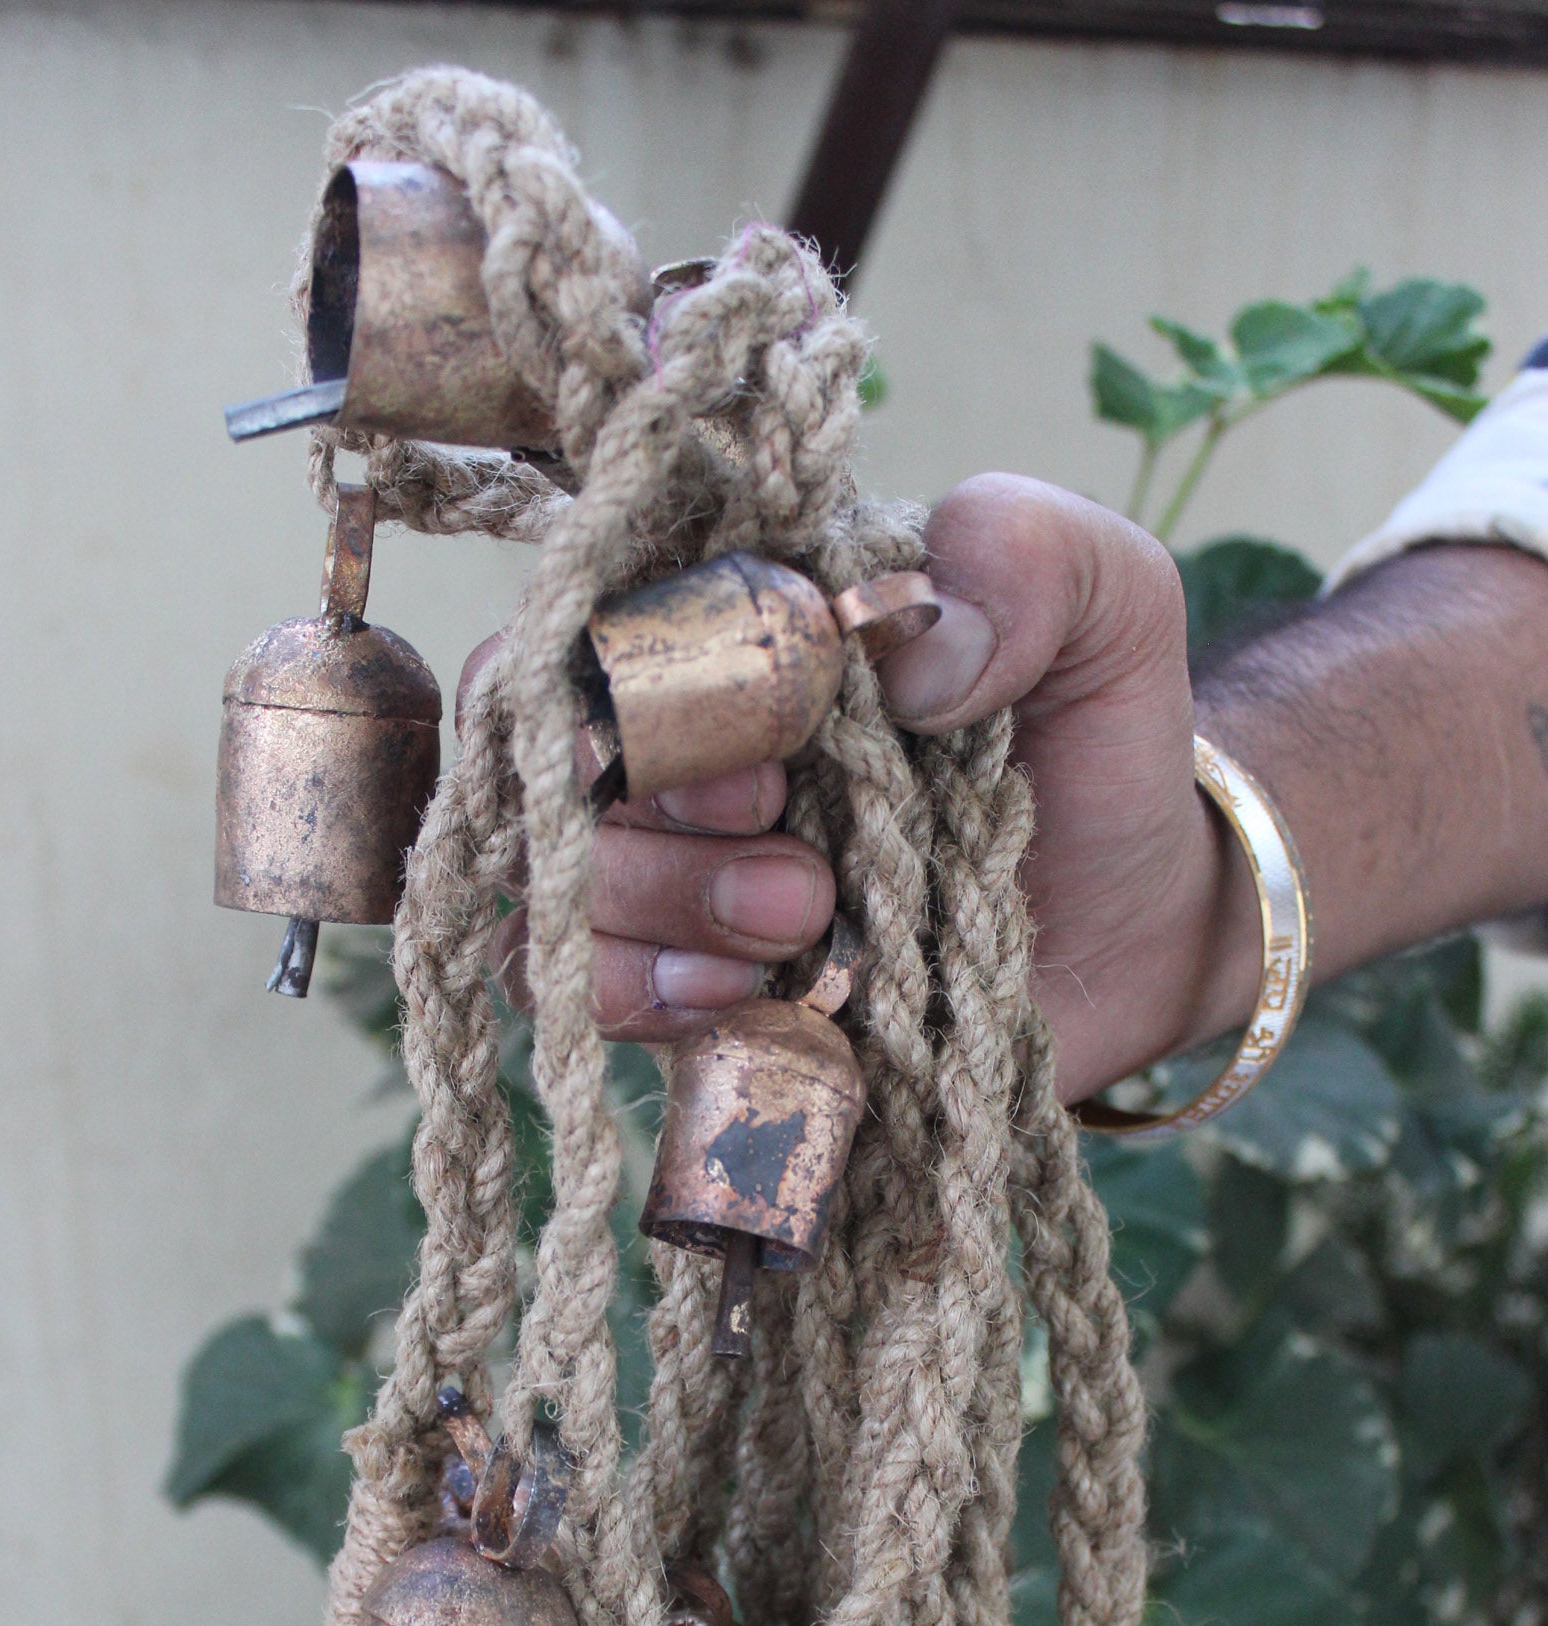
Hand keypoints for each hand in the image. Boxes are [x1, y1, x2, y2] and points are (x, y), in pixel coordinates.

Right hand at [467, 482, 1256, 1100]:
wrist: (1143, 925)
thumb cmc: (1097, 745)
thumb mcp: (1110, 602)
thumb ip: (1028, 555)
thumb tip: (908, 653)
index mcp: (745, 623)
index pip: (594, 613)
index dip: (649, 674)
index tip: (779, 737)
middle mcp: (681, 743)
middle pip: (553, 763)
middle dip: (659, 816)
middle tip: (797, 861)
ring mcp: (668, 871)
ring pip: (557, 886)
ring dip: (666, 909)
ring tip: (806, 926)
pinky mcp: (683, 990)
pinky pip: (579, 994)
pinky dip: (651, 998)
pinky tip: (755, 1000)